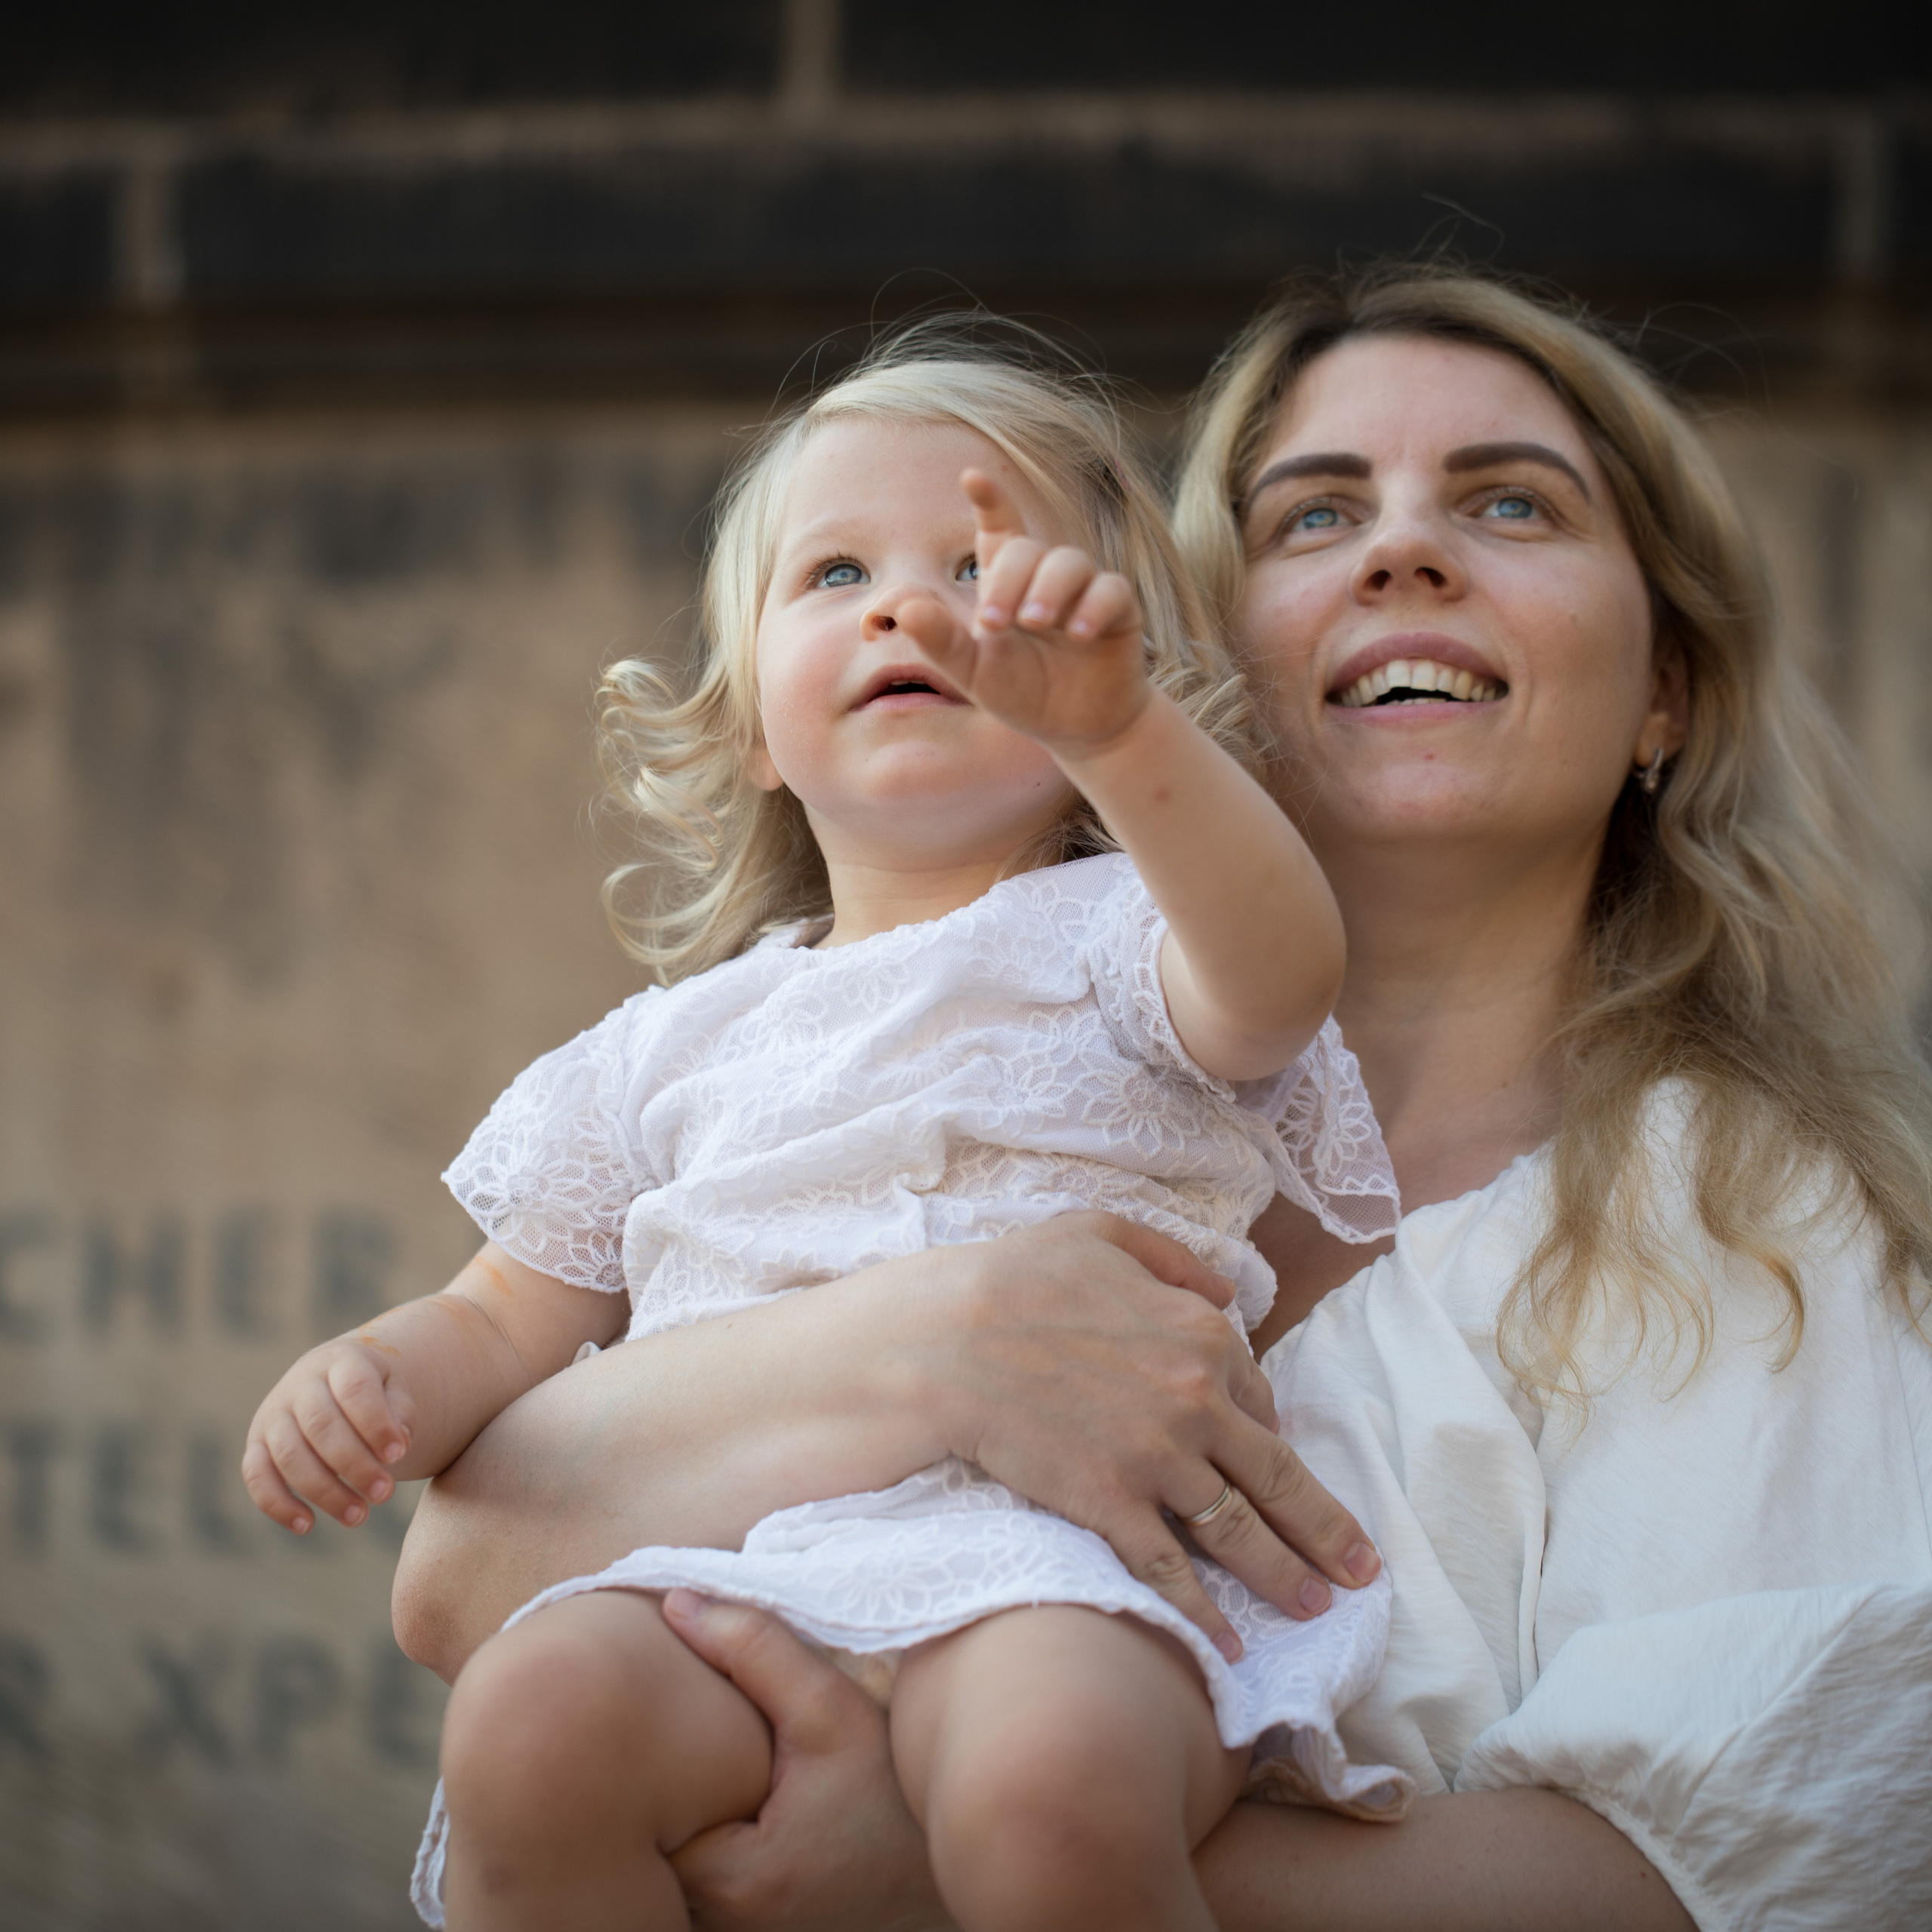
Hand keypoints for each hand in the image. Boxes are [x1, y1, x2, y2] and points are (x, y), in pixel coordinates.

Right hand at [241, 1336, 413, 1532]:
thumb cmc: (375, 1392)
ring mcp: (273, 1413)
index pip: (355, 1389)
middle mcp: (301, 1384)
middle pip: (321, 1425)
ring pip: (290, 1455)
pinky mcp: (256, 1444)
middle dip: (355, 1465)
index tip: (399, 1455)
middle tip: (385, 1494)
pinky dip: (276, 1504)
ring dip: (324, 1491)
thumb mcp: (395, 1390)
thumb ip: (401, 1413)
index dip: (376, 1423)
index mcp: (341, 1361)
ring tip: (359, 1517)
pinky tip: (307, 1525)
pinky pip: (256, 1475)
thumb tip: (397, 1446)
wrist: (335, 1379)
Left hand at [664, 1593, 956, 1931]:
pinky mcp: (743, 1929)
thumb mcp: (831, 1709)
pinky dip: (697, 1839)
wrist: (945, 1857)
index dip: (647, 1758)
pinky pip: (690, 1884)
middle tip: (679, 1738)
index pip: (637, 1814)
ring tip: (705, 1769)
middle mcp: (720, 1925)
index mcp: (731, 1882)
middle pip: (645, 1846)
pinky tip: (726, 1802)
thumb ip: (753, 1649)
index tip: (669, 1723)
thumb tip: (675, 1602)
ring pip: (665, 1866)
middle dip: (656, 1788)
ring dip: (675, 1816)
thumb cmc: (892, 1789)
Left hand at [897, 470, 1149, 752]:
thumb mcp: (973, 673)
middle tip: (994, 624)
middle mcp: (1045, 577)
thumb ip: (940, 641)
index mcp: (1006, 583)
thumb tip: (902, 608)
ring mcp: (1084, 590)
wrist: (1077, 727)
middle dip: (1008, 581)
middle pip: (1027, 549)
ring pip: (1070, 561)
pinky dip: (1093, 607)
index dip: (990, 501)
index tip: (973, 478)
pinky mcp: (1119, 611)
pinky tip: (1078, 635)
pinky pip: (1112, 590)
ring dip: (1049, 589)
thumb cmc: (1022, 692)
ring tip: (1035, 622)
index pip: (999, 530)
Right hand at [922, 1214, 1380, 1658]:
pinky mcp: (1113, 1506)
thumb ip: (1173, 1259)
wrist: (950, 1337)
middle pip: (1277, 1476)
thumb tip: (1227, 1292)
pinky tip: (1229, 1644)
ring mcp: (1159, 1460)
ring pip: (1240, 1530)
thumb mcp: (1104, 1234)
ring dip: (1285, 1574)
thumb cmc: (1017, 1276)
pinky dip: (1205, 1612)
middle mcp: (1198, 1401)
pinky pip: (1172, 1569)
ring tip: (1316, 1606)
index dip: (1267, 1431)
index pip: (1257, 1396)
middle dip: (1326, 1528)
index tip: (1278, 1464)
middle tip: (1363, 1568)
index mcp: (1202, 1335)